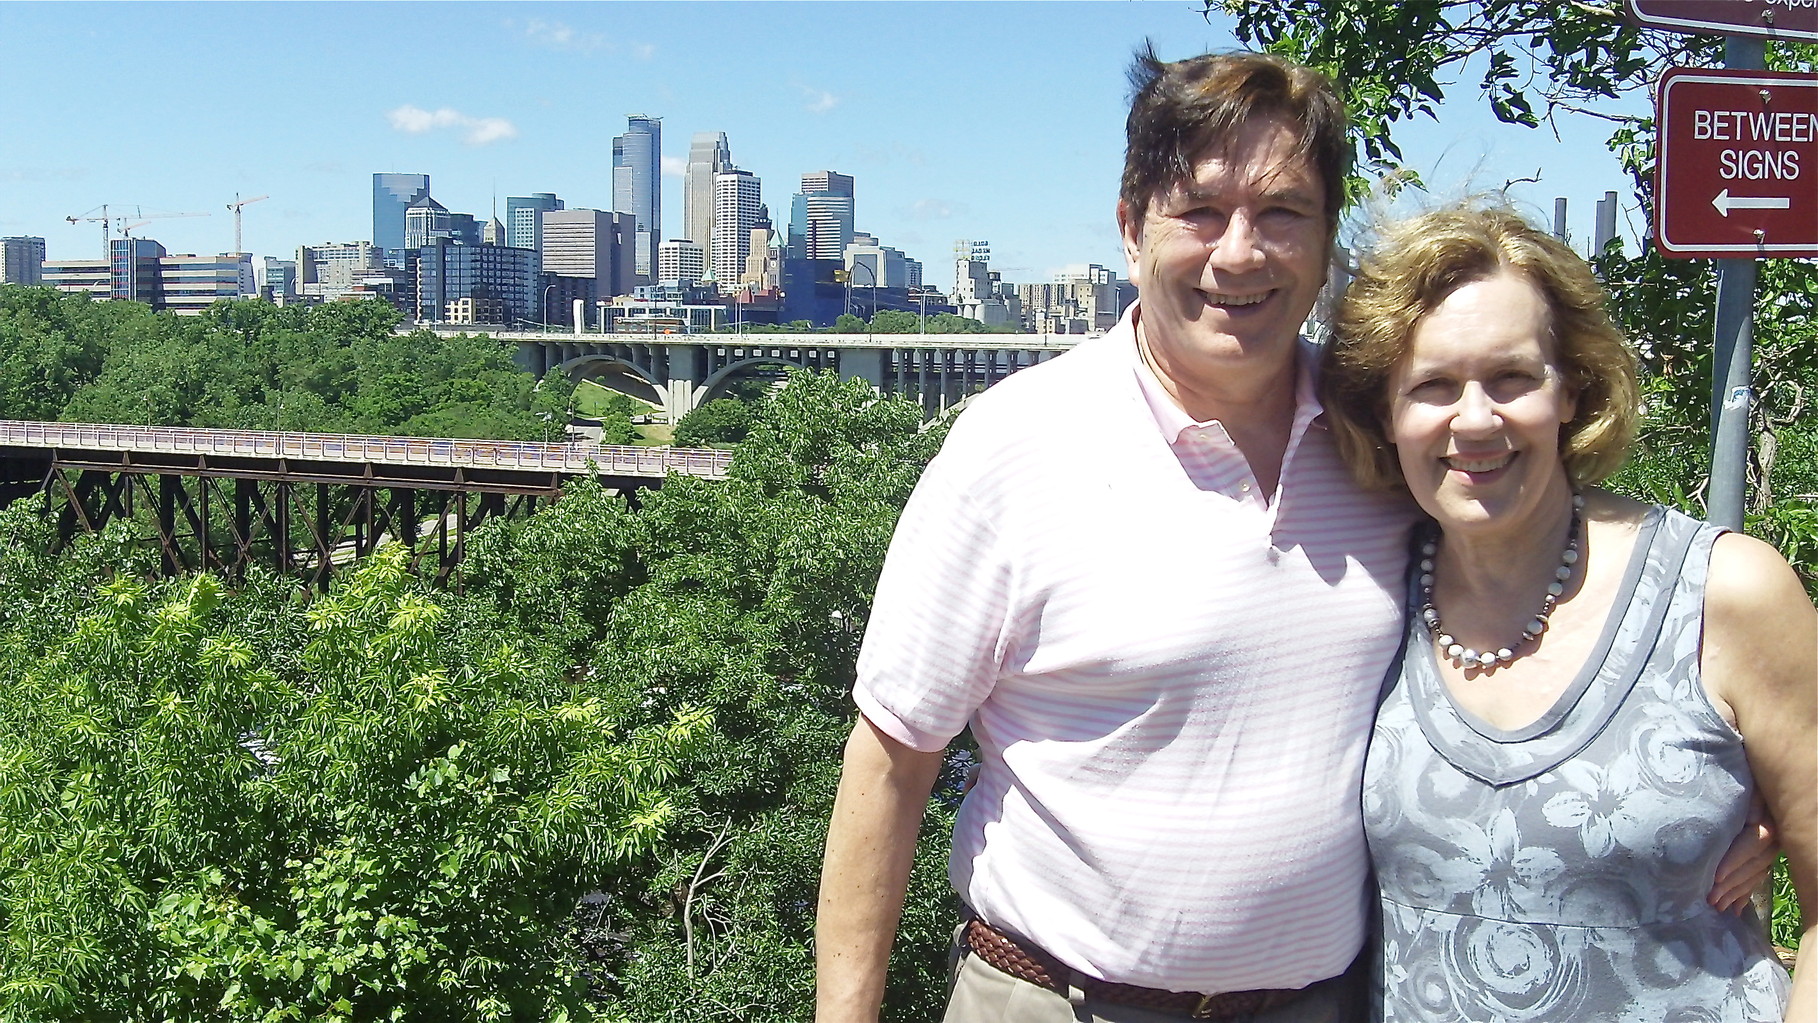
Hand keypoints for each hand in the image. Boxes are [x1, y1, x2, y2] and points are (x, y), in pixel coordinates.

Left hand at [1708, 792, 1777, 914]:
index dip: (1734, 860)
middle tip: (1710, 899)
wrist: (1762, 777)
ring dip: (1736, 893)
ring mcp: (1771, 850)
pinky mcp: (1765, 856)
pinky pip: (1758, 878)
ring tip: (1716, 907)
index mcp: (1766, 818)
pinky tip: (1734, 910)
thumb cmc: (1740, 784)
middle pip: (1753, 864)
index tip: (1715, 876)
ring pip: (1755, 875)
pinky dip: (1745, 894)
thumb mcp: (1738, 790)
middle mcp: (1773, 838)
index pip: (1752, 843)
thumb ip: (1734, 801)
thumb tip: (1715, 809)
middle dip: (1731, 884)